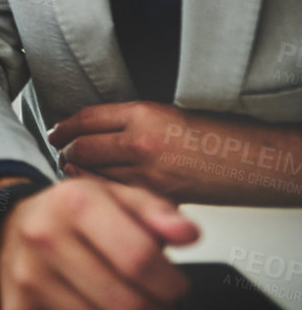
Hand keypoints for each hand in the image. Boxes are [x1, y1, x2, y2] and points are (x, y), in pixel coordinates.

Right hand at [0, 177, 197, 309]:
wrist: (12, 227)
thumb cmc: (74, 216)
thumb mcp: (117, 198)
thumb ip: (157, 213)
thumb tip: (188, 233)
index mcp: (75, 203)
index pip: (140, 259)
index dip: (171, 283)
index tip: (177, 287)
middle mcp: (44, 238)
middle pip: (127, 304)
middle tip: (161, 308)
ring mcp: (28, 278)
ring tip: (130, 309)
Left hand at [51, 102, 301, 204]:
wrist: (254, 161)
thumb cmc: (217, 133)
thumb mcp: (169, 112)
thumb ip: (131, 120)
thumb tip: (93, 128)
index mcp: (143, 114)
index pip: (86, 118)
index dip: (64, 126)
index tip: (56, 130)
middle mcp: (140, 142)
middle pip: (82, 147)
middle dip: (65, 150)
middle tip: (58, 149)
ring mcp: (148, 173)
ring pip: (94, 174)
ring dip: (76, 171)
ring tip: (70, 167)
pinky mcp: (157, 197)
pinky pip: (115, 194)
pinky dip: (98, 190)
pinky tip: (92, 187)